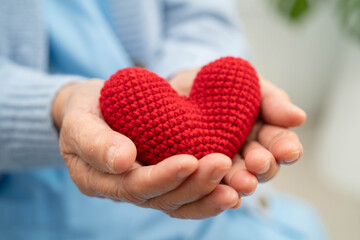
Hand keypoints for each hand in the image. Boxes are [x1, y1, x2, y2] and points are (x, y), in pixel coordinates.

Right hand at [52, 80, 239, 218]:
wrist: (94, 108)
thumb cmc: (84, 110)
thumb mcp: (79, 119)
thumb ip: (95, 140)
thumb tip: (123, 161)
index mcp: (99, 180)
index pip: (133, 186)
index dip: (162, 178)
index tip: (189, 161)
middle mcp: (123, 190)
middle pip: (161, 199)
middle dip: (194, 186)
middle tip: (223, 164)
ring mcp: (144, 187)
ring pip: (178, 202)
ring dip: (207, 195)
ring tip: (237, 186)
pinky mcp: (161, 179)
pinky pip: (185, 194)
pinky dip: (208, 194)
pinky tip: (232, 189)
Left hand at [170, 68, 305, 194]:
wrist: (179, 87)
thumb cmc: (218, 84)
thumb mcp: (247, 85)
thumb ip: (272, 100)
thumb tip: (299, 118)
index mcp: (262, 132)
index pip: (281, 144)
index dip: (286, 148)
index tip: (287, 151)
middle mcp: (246, 154)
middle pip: (262, 167)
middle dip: (263, 166)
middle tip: (257, 163)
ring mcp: (223, 165)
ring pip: (237, 179)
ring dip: (241, 182)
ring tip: (241, 182)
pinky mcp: (199, 172)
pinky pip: (209, 185)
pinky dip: (215, 190)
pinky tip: (217, 191)